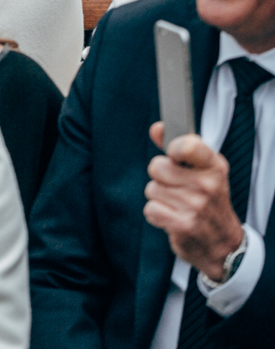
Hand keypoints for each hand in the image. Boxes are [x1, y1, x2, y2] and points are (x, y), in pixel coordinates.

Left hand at [144, 122, 245, 281]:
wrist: (222, 244)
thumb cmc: (208, 202)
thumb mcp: (202, 171)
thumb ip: (177, 147)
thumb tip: (157, 128)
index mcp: (214, 166)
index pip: (187, 145)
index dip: (172, 148)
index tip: (174, 155)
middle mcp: (207, 185)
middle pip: (157, 167)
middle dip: (161, 178)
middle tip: (178, 189)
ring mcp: (196, 206)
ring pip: (151, 189)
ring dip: (159, 198)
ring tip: (177, 205)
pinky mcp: (183, 225)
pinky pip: (150, 209)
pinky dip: (156, 214)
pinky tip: (172, 217)